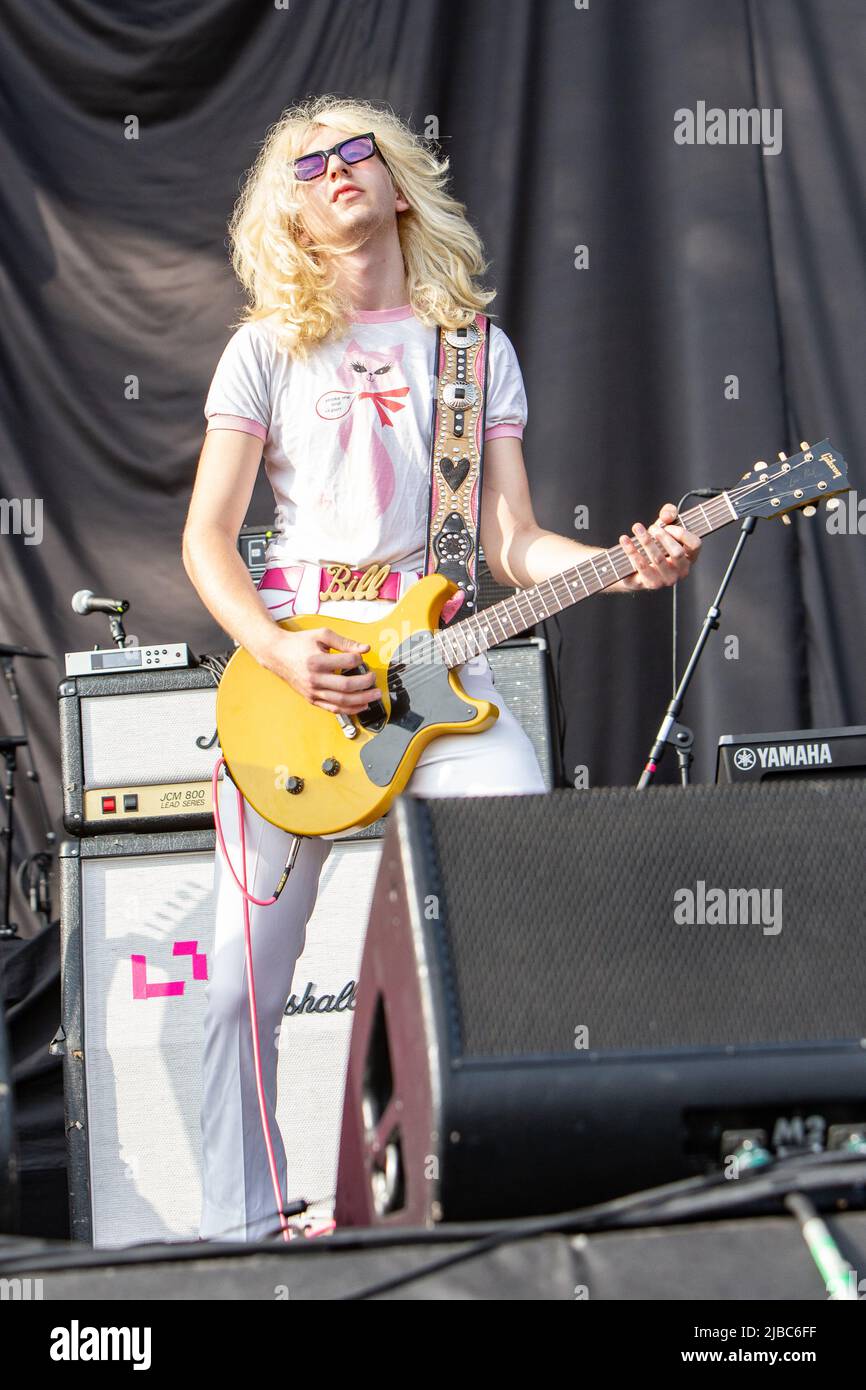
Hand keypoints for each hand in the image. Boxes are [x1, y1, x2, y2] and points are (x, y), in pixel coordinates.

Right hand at [254, 627, 378, 712]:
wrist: (277, 654)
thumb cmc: (299, 643)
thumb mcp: (321, 635)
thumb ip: (344, 642)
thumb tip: (365, 649)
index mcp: (317, 661)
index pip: (347, 662)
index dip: (359, 659)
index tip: (362, 657)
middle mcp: (314, 679)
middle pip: (347, 686)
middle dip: (366, 683)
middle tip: (374, 679)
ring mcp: (313, 691)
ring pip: (342, 701)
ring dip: (362, 700)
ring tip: (374, 695)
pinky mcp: (312, 699)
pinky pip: (333, 708)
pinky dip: (349, 709)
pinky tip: (361, 705)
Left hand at [618, 502, 701, 591]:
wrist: (635, 568)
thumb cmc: (656, 544)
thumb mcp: (665, 525)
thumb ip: (670, 513)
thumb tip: (666, 517)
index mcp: (690, 557)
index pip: (695, 544)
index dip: (682, 532)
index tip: (667, 525)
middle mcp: (681, 571)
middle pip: (677, 552)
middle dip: (663, 537)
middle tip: (651, 528)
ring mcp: (666, 580)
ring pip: (658, 559)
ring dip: (646, 540)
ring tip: (637, 527)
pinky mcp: (650, 583)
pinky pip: (641, 566)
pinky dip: (632, 550)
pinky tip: (624, 539)